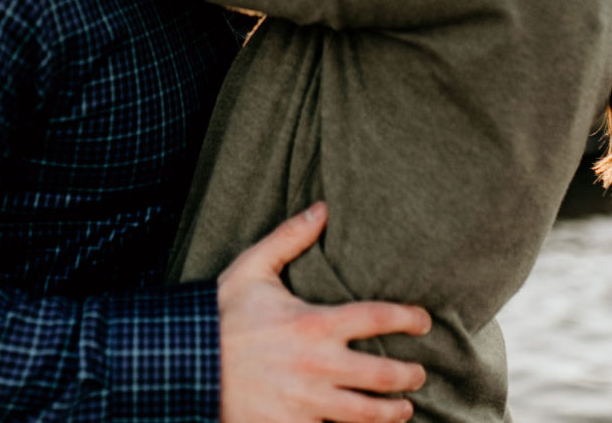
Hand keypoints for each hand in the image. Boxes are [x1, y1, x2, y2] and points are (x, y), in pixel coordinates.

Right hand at [218, 202, 429, 422]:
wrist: (187, 362)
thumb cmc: (223, 312)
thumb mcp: (254, 267)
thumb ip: (290, 237)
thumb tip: (323, 208)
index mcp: (314, 323)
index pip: (377, 318)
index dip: (408, 319)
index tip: (424, 321)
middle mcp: (317, 366)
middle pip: (382, 375)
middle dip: (408, 376)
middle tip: (419, 374)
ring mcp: (305, 403)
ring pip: (364, 415)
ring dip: (391, 413)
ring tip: (403, 410)